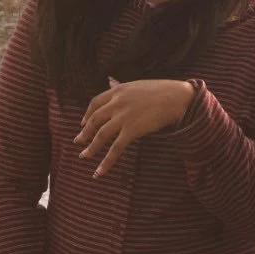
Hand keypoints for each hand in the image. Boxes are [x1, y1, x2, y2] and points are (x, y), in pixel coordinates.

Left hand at [74, 79, 194, 177]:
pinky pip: (115, 149)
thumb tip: (111, 81)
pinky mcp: (132, 130)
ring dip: (91, 148)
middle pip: (95, 120)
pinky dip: (106, 162)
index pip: (95, 102)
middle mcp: (117, 103)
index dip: (87, 114)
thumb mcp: (136, 85)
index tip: (83, 123)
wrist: (176, 96)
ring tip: (83, 157)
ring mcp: (123, 117)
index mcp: (117, 90)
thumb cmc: (161, 90)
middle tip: (78, 142)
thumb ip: (122, 88)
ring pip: (101, 135)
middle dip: (84, 132)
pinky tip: (99, 172)